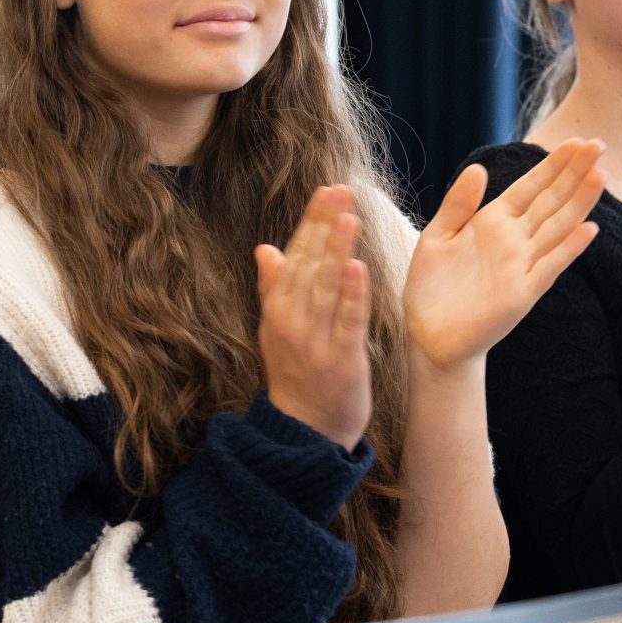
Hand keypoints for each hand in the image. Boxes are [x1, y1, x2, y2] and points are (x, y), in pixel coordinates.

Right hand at [256, 186, 373, 448]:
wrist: (304, 432)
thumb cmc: (296, 375)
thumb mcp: (276, 330)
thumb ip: (273, 288)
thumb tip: (265, 247)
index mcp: (278, 309)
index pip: (293, 256)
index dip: (310, 223)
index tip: (325, 191)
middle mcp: (292, 321)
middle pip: (308, 265)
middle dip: (324, 226)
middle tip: (339, 191)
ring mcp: (315, 340)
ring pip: (326, 288)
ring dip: (336, 250)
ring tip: (348, 217)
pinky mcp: (341, 359)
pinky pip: (346, 322)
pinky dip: (351, 295)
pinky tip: (356, 267)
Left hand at [402, 139, 604, 371]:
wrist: (428, 335)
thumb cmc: (432, 287)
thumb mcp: (437, 237)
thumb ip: (458, 204)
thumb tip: (478, 168)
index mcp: (493, 223)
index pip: (530, 187)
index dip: (553, 165)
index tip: (576, 142)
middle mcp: (513, 241)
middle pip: (550, 200)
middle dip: (574, 173)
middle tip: (598, 145)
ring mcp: (521, 266)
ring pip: (556, 227)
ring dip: (578, 203)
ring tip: (600, 175)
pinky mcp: (522, 293)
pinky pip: (549, 267)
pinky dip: (568, 249)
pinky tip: (589, 229)